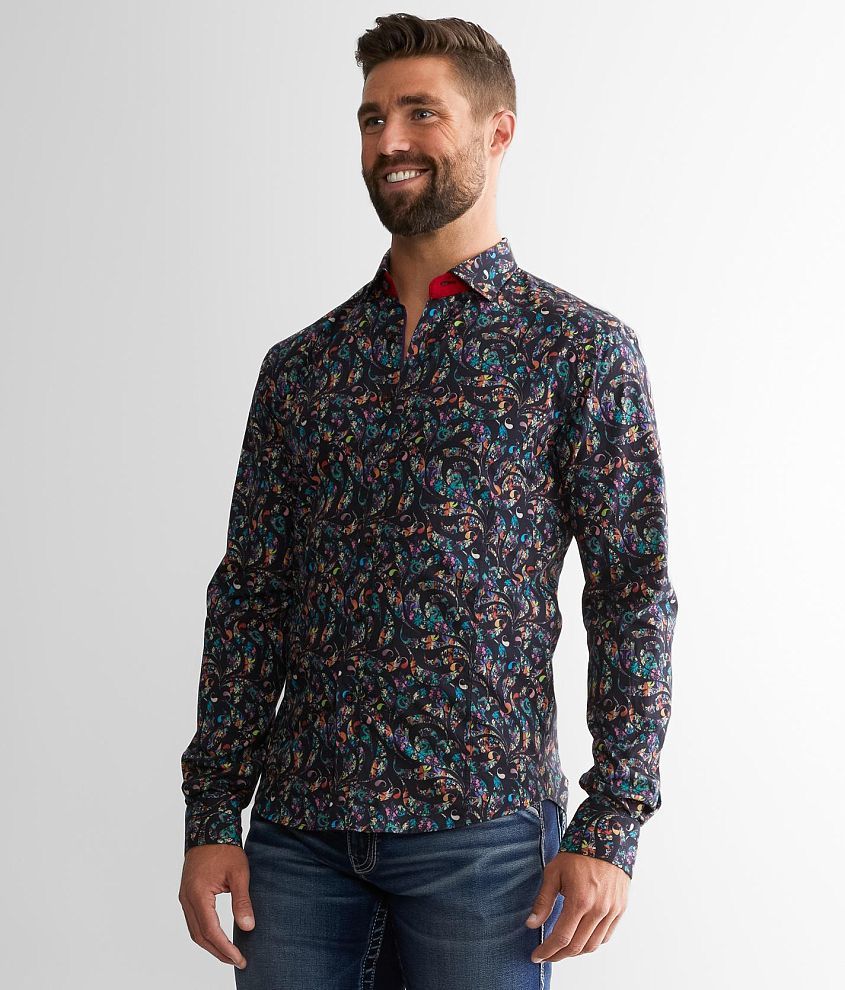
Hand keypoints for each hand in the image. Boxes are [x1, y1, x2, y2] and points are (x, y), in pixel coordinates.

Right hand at [178, 844, 255, 970]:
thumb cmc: (225, 849)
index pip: (211, 931)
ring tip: (229, 954)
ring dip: (211, 945)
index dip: (225, 948)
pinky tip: (218, 937)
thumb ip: (242, 901)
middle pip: (200, 936)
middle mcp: (186, 899)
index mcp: (198, 895)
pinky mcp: (187, 894)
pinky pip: (193, 921)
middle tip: (237, 961)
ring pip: (194, 931)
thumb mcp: (239, 873)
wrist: (209, 828)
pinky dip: (205, 933)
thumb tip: (248, 927)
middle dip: (218, 952)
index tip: (240, 959)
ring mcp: (184, 897)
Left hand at [525, 850, 629, 960]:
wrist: (607, 837)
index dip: (548, 950)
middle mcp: (598, 910)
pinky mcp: (620, 908)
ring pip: (593, 945)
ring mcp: (612, 911)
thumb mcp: (554, 872)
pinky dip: (592, 943)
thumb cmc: (577, 852)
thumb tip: (531, 924)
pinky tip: (581, 939)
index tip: (536, 956)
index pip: (562, 937)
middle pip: (577, 946)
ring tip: (561, 949)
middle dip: (559, 955)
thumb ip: (543, 901)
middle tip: (546, 955)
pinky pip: (606, 936)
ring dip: (576, 952)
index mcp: (580, 900)